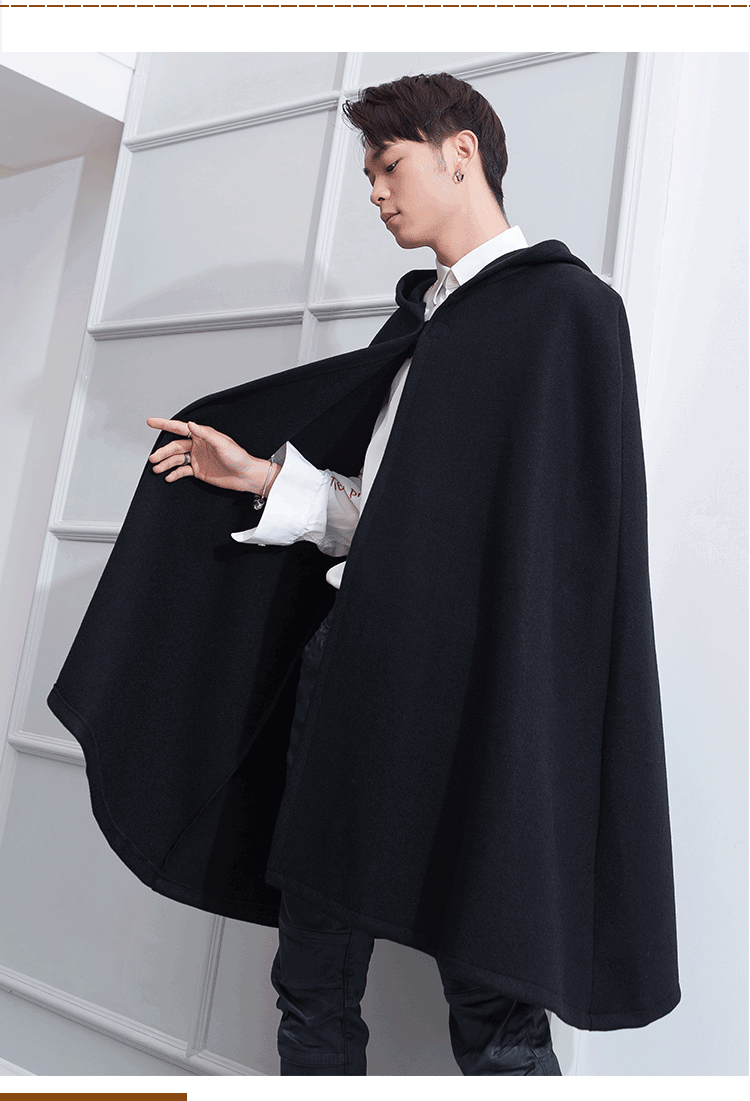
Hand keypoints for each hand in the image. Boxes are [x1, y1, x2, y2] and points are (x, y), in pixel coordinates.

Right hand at [147, 418, 277, 494]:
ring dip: (166, 464)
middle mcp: (198, 446)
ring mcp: (197, 458)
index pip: (179, 428)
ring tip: (157, 469)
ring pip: (176, 459)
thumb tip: (191, 424)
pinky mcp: (198, 471)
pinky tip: (169, 477)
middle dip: (163, 452)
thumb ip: (206, 434)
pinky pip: (182, 471)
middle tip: (153, 458)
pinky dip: (174, 474)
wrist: (246, 476)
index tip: (151, 422)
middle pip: (175, 446)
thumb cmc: (239, 458)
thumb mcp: (223, 444)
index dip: (164, 424)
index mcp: (202, 435)